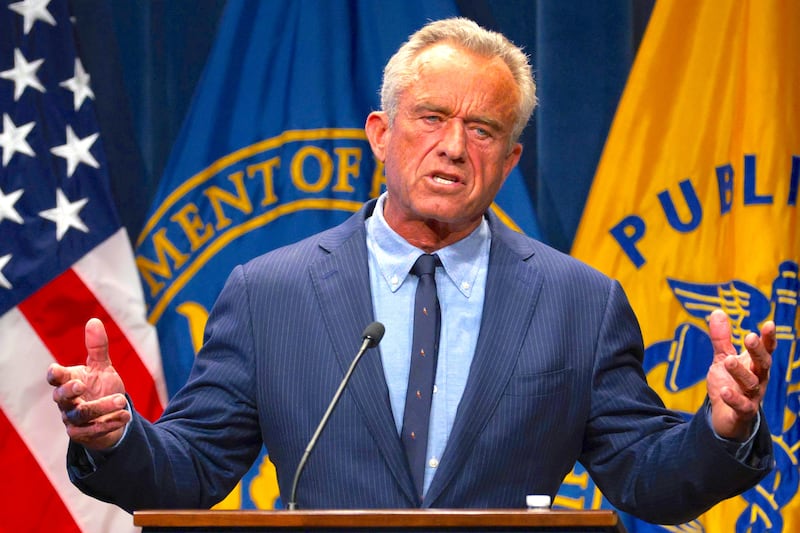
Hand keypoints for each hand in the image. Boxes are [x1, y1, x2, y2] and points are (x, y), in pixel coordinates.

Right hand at [47, 318, 129, 449]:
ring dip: (102, 407)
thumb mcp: (102, 367)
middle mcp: (67, 402)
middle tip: (81, 384)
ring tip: (121, 399)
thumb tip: (94, 320)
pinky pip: (94, 430)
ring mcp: (72, 419)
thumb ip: (98, 347)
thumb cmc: (100, 388)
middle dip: (69, 391)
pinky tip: (126, 416)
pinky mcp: (83, 434)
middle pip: (61, 398)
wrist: (110, 415)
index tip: (57, 370)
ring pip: (81, 414)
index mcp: (69, 381)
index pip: (55, 378)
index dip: (55, 374)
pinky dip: (110, 422)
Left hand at [706, 309, 775, 440]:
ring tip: (728, 360)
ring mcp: (753, 396)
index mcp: (755, 365)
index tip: (769, 324)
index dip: (768, 338)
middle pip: (763, 364)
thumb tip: (717, 311)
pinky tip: (725, 391)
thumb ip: (721, 338)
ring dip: (741, 372)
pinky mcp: (743, 412)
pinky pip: (742, 405)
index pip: (766, 350)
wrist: (726, 416)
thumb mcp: (723, 358)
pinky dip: (734, 398)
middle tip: (750, 337)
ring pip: (751, 384)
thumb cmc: (729, 383)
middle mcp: (759, 379)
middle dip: (758, 351)